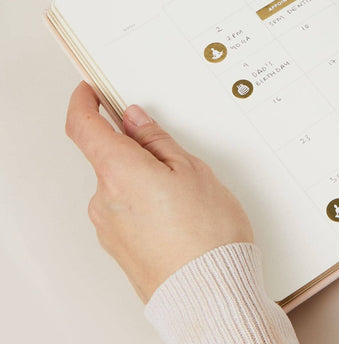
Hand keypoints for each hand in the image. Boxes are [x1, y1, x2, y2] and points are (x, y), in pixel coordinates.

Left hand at [65, 81, 252, 301]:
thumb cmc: (208, 235)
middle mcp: (104, 200)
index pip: (83, 127)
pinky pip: (126, 210)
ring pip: (121, 184)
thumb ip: (158, 141)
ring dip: (146, 177)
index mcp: (120, 172)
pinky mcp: (119, 247)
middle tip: (177, 152)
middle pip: (108, 156)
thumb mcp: (193, 170)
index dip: (83, 102)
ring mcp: (108, 227)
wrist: (209, 294)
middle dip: (138, 148)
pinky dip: (147, 201)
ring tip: (189, 191)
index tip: (90, 90)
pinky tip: (181, 212)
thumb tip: (136, 120)